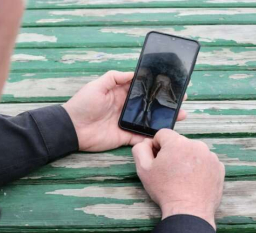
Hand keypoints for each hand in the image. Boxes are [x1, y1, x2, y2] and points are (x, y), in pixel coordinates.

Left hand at [62, 71, 186, 151]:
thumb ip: (115, 77)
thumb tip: (134, 73)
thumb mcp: (98, 85)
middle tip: (182, 100)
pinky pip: (141, 137)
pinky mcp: (125, 137)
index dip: (156, 86)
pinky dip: (153, 136)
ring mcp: (127, 123)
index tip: (171, 83)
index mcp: (121, 93)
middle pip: (150, 104)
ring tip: (181, 115)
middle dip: (165, 102)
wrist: (72, 128)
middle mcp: (126, 107)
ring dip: (164, 118)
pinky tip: (166, 133)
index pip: (142, 88)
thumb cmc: (83, 104)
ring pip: (150, 120)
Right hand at [132, 129, 224, 228]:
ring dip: (186, 160)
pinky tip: (193, 181)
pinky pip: (205, 161)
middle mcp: (196, 145)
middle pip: (179, 142)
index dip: (157, 146)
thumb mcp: (144, 170)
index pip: (163, 134)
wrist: (189, 211)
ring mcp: (210, 156)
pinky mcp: (218, 167)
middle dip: (173, 153)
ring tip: (182, 178)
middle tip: (169, 172)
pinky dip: (199, 168)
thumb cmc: (166, 190)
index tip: (157, 160)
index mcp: (177, 143)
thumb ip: (140, 149)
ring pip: (193, 151)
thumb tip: (146, 142)